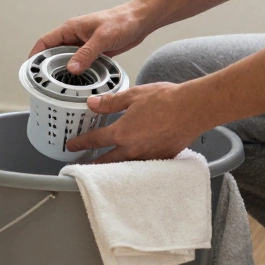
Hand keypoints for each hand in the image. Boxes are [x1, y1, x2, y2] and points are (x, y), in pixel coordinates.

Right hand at [29, 2, 149, 73]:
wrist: (140, 20)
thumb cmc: (122, 21)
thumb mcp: (102, 38)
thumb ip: (86, 53)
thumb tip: (71, 68)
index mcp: (71, 28)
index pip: (45, 42)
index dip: (35, 55)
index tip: (30, 69)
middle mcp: (75, 36)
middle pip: (54, 53)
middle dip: (48, 67)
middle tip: (45, 84)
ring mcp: (84, 45)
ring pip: (68, 60)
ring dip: (64, 71)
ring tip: (60, 87)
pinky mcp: (94, 52)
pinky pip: (81, 64)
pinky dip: (78, 73)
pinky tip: (79, 84)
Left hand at [65, 82, 204, 162]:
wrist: (192, 109)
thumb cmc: (166, 100)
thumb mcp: (133, 95)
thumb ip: (110, 102)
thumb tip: (92, 104)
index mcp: (121, 132)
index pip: (95, 140)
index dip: (80, 143)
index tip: (72, 146)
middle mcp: (132, 149)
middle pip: (106, 162)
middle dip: (92, 164)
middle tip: (82, 166)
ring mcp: (147, 157)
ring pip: (124, 167)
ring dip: (112, 168)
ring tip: (104, 168)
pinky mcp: (162, 159)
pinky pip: (143, 167)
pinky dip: (134, 166)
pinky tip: (132, 164)